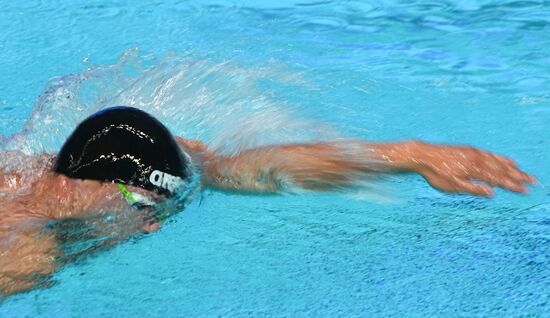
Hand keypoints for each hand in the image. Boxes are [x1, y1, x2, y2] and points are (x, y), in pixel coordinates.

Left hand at [412, 142, 535, 195]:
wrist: (423, 155)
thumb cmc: (436, 174)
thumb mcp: (452, 186)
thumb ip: (473, 189)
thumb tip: (492, 193)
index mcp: (475, 170)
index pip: (498, 179)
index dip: (513, 185)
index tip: (526, 191)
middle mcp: (478, 159)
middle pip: (502, 169)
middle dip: (519, 176)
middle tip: (534, 182)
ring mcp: (474, 153)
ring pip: (498, 161)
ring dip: (512, 168)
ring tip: (524, 173)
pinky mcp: (470, 150)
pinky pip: (490, 155)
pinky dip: (501, 159)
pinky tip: (506, 161)